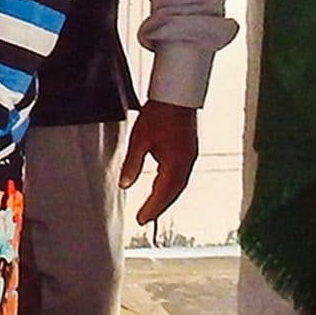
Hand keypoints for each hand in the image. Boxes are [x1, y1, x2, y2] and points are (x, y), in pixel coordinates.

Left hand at [119, 99, 199, 224]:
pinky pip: (180, 174)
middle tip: (145, 218)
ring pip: (178, 184)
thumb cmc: (160, 113)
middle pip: (172, 192)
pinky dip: (171, 185)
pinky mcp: (189, 151)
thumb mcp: (139, 139)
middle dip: (159, 206)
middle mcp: (186, 163)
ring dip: (165, 197)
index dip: (151, 208)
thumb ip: (132, 164)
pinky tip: (162, 185)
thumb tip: (125, 184)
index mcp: (175, 163)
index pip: (162, 193)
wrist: (177, 95)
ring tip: (152, 207)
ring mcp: (190, 157)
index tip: (141, 219)